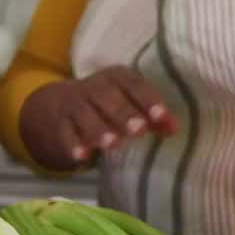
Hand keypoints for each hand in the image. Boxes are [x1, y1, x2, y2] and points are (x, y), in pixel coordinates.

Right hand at [20, 67, 177, 170]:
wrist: (61, 105)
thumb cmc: (109, 105)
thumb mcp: (130, 103)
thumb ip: (153, 116)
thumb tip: (175, 130)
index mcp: (116, 77)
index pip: (133, 84)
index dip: (148, 99)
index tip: (162, 117)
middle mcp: (94, 87)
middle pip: (108, 97)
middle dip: (124, 114)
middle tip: (139, 130)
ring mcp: (74, 104)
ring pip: (85, 114)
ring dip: (99, 129)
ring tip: (112, 144)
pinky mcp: (60, 124)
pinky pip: (65, 133)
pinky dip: (73, 144)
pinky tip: (82, 156)